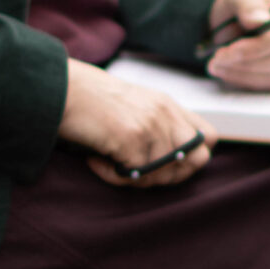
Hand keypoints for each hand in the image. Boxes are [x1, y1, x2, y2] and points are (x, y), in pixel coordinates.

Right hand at [59, 60, 214, 188]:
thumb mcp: (135, 105)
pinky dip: (112, 176)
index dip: (194, 156)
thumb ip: (159, 124)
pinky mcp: (133, 138)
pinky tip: (95, 160)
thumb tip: (174, 160)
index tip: (167, 164)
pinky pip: (135, 176)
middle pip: (197, 160)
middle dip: (171, 176)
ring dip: (137, 179)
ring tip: (108, 162)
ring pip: (165, 174)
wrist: (62, 89)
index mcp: (168, 105)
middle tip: (138, 172)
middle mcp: (165, 113)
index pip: (208, 137)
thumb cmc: (90, 101)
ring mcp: (152, 125)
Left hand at [202, 0, 269, 92]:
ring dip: (245, 74)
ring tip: (217, 65)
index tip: (233, 49)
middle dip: (249, 61)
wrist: (233, 23)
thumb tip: (259, 20)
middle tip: (219, 58)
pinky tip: (228, 72)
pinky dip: (247, 81)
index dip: (261, 44)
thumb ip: (248, 4)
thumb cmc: (240, 7)